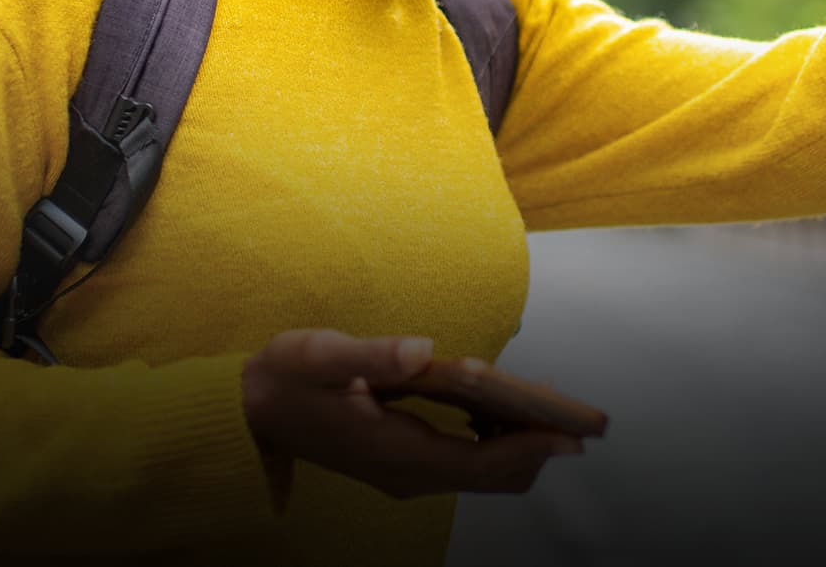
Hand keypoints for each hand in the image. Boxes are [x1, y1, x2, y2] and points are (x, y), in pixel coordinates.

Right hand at [241, 329, 583, 499]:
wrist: (251, 410)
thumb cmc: (286, 378)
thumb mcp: (320, 356)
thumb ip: (372, 355)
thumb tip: (420, 350)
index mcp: (396, 451)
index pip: (483, 461)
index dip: (532, 446)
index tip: (573, 432)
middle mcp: (409, 473)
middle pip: (495, 475)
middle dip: (538, 447)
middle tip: (575, 414)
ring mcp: (407, 472)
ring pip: (485, 472)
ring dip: (519, 443)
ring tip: (544, 402)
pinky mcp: (404, 463)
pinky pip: (467, 461)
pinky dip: (495, 439)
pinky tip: (501, 404)